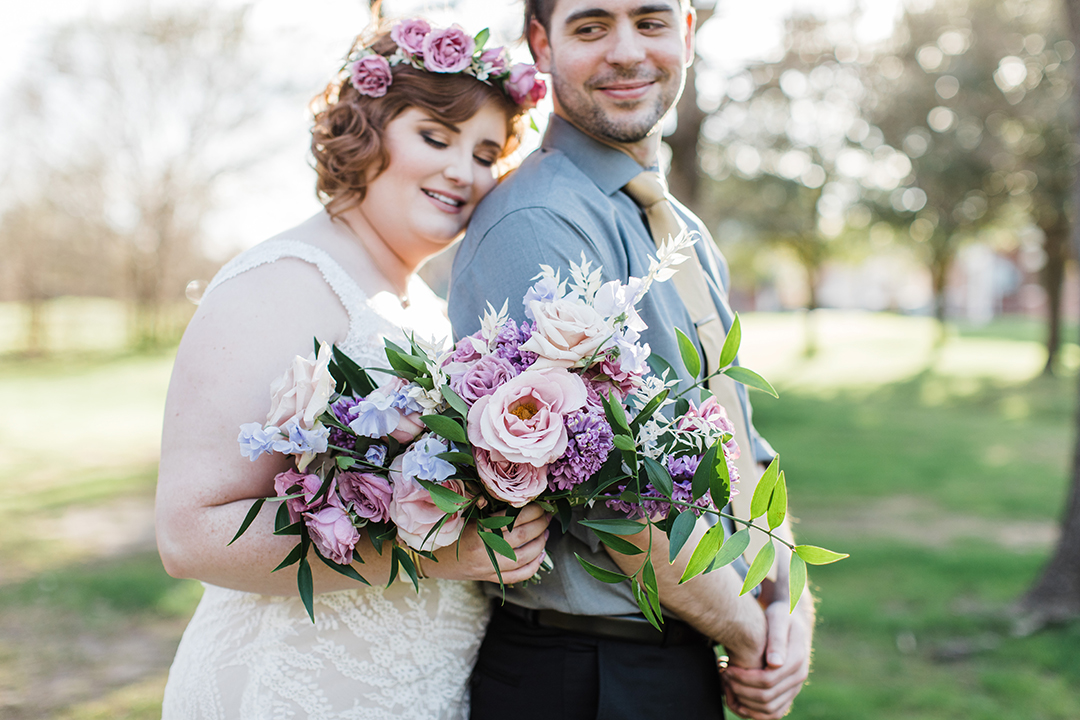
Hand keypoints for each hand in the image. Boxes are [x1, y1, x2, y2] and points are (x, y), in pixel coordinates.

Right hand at [427, 503, 550, 583]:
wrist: (427, 558)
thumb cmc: (445, 531)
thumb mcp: (461, 514)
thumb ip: (483, 505)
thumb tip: (510, 495)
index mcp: (478, 532)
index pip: (514, 520)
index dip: (532, 511)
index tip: (541, 504)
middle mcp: (485, 552)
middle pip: (523, 537)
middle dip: (540, 524)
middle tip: (548, 515)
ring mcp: (488, 568)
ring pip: (524, 558)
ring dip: (540, 544)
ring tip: (545, 532)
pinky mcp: (489, 578)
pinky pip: (517, 576)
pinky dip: (533, 567)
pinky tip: (540, 556)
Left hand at [722, 600, 811, 718]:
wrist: (792, 620)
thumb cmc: (781, 616)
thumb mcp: (779, 619)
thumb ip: (777, 639)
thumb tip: (774, 664)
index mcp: (797, 661)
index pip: (767, 680)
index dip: (743, 678)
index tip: (727, 667)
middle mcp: (799, 678)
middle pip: (766, 698)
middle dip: (740, 689)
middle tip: (723, 674)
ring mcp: (794, 688)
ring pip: (769, 711)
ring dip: (745, 703)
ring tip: (728, 685)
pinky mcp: (788, 693)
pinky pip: (772, 713)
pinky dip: (753, 712)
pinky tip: (737, 697)